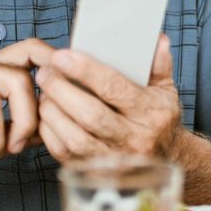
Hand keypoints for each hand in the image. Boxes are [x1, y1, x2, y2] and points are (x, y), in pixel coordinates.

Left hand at [35, 34, 182, 162]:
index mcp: (151, 113)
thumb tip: (156, 40)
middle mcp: (135, 138)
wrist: (167, 160)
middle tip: (44, 72)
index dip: (86, 71)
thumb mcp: (166, 90)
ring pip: (75, 137)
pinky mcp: (96, 171)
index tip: (62, 56)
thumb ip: (159, 64)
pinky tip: (46, 115)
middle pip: (91, 114)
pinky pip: (66, 154)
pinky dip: (50, 133)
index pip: (115, 88)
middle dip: (62, 90)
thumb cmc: (159, 119)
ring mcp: (115, 159)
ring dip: (53, 112)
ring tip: (43, 92)